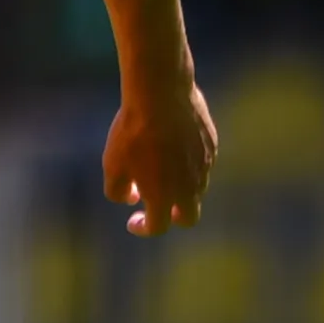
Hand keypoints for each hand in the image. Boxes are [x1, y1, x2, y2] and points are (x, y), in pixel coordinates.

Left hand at [103, 75, 215, 236]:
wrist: (160, 94)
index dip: (143, 228)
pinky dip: (188, 166)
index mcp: (163, 196)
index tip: (134, 220)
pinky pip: (202, 164)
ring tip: (161, 169)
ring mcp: (204, 166)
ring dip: (180, 188)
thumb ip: (117, 191)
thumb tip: (131, 198)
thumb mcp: (112, 164)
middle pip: (189, 217)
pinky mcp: (212, 146)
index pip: (158, 227)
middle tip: (159, 207)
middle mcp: (189, 187)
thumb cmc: (132, 132)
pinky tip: (173, 147)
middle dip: (174, 218)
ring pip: (196, 189)